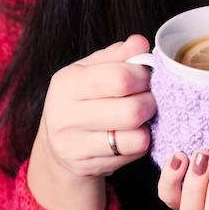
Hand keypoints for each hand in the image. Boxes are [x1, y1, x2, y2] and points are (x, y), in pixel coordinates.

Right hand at [27, 34, 155, 209]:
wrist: (58, 146)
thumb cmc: (82, 99)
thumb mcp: (92, 70)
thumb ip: (118, 55)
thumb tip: (141, 43)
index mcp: (67, 83)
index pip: (119, 78)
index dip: (143, 76)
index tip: (146, 77)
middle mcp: (65, 115)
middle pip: (133, 110)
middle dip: (151, 102)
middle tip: (149, 98)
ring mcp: (74, 146)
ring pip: (137, 137)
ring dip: (148, 125)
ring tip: (141, 117)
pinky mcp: (87, 166)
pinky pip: (133, 154)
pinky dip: (140, 142)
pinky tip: (130, 134)